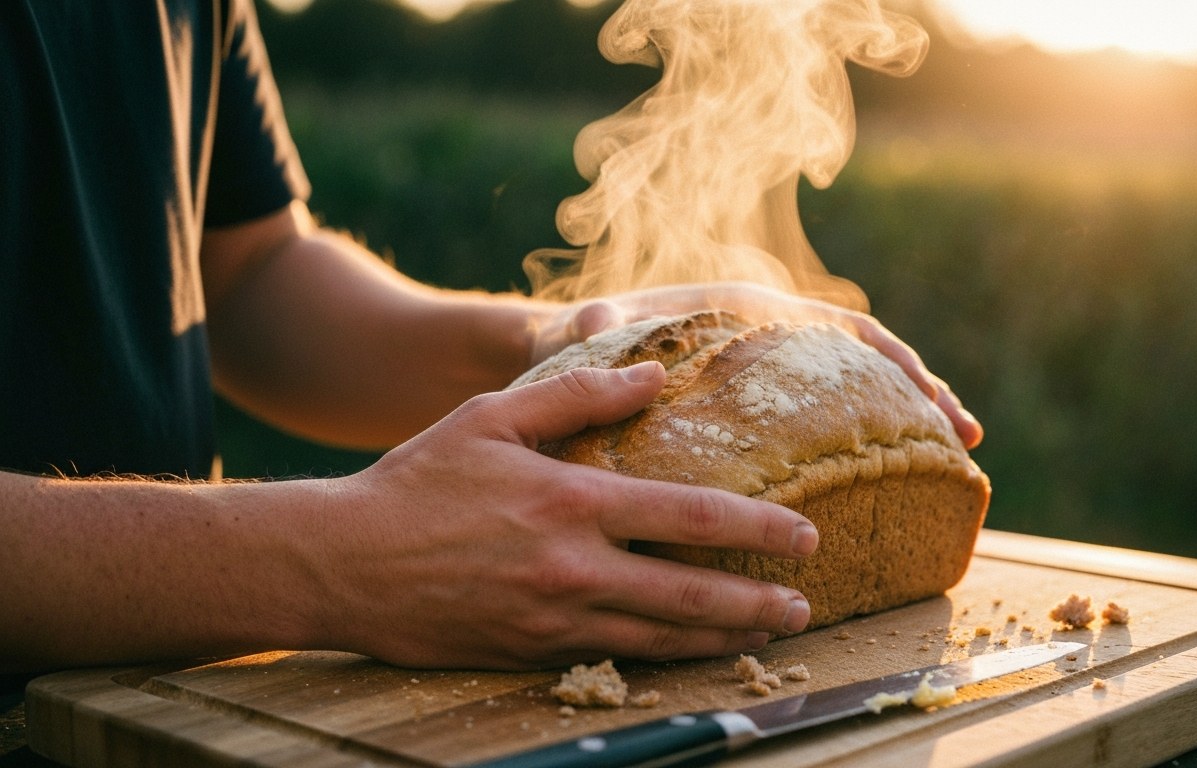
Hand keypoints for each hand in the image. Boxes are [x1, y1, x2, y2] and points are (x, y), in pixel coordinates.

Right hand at [315, 362, 816, 669]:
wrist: (342, 564)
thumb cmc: (418, 481)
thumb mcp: (492, 416)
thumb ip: (579, 395)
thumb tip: (653, 375)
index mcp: (571, 502)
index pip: (691, 517)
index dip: (759, 529)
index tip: (805, 535)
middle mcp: (573, 570)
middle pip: (691, 596)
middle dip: (757, 604)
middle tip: (804, 606)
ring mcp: (553, 621)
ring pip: (660, 639)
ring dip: (721, 639)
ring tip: (766, 634)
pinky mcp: (532, 654)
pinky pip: (614, 661)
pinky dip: (661, 658)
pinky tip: (690, 652)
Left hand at [530, 282, 982, 447]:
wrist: (569, 354)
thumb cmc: (583, 338)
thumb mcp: (590, 331)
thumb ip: (595, 326)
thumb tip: (594, 318)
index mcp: (748, 313)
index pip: (835, 329)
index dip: (886, 356)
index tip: (925, 389)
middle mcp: (773, 340)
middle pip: (866, 362)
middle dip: (921, 393)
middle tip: (965, 438)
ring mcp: (773, 378)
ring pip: (856, 396)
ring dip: (906, 423)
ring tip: (953, 464)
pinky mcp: (764, 412)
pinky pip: (823, 427)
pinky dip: (860, 448)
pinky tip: (886, 488)